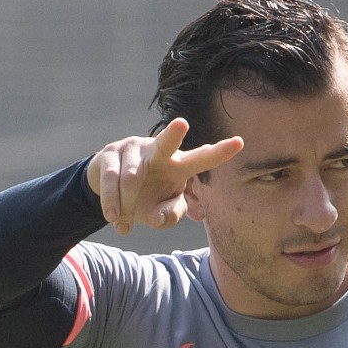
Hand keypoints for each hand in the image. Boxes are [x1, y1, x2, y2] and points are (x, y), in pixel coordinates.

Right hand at [87, 118, 242, 235]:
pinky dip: (112, 204)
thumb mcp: (160, 213)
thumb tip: (161, 215)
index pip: (201, 158)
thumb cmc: (145, 198)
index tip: (240, 143)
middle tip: (182, 124)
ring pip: (132, 179)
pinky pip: (111, 181)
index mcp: (178, 165)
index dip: (219, 153)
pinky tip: (115, 220)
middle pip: (166, 143)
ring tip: (124, 223)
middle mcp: (158, 152)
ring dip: (127, 206)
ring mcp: (133, 149)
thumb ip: (168, 217)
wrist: (107, 188)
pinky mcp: (109, 154)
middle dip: (174, 134)